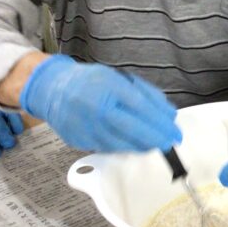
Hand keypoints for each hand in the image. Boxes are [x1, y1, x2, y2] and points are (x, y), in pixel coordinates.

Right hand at [19, 55, 179, 151]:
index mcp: (108, 86)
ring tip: (155, 143)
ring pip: (120, 143)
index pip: (141, 107)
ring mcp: (84, 125)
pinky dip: (124, 147)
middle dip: (155, 138)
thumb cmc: (91, 82)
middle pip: (131, 128)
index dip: (161, 123)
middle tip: (170, 142)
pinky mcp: (78, 139)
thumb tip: (169, 114)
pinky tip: (134, 144)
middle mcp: (95, 106)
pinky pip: (107, 147)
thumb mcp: (120, 79)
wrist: (52, 89)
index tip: (175, 132)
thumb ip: (147, 95)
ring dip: (142, 146)